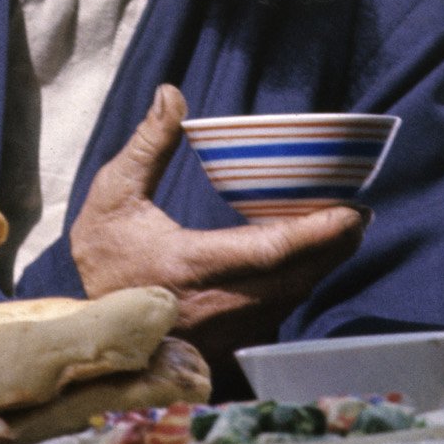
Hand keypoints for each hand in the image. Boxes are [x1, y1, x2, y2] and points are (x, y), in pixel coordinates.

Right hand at [70, 83, 363, 352]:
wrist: (86, 328)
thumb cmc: (104, 259)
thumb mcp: (115, 196)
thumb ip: (148, 145)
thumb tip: (173, 94)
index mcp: (189, 264)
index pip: (268, 250)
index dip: (314, 233)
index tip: (350, 212)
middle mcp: (215, 305)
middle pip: (293, 276)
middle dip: (331, 247)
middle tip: (357, 217)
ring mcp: (224, 333)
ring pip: (289, 298)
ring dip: (318, 268)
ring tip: (341, 235)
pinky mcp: (226, 349)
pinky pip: (275, 318)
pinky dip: (295, 289)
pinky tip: (305, 266)